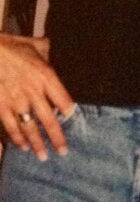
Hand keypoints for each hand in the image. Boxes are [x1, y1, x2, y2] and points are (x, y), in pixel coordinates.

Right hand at [0, 34, 72, 158]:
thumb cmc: (11, 46)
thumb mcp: (34, 45)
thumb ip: (48, 51)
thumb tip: (56, 50)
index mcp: (46, 76)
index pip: (63, 99)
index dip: (68, 111)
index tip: (70, 118)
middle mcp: (33, 91)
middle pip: (49, 119)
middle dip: (57, 138)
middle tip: (63, 152)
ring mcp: (16, 101)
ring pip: (30, 127)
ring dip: (37, 143)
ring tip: (43, 156)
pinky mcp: (1, 105)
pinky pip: (11, 125)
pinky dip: (17, 137)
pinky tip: (22, 147)